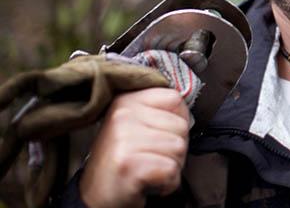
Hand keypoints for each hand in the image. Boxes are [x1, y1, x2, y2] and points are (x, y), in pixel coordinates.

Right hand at [79, 87, 189, 207]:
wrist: (95, 198)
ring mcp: (124, 139)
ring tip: (149, 170)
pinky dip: (167, 183)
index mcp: (126, 101)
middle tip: (152, 159)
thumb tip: (188, 112)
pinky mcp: (128, 165)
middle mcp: (122, 115)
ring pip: (179, 148)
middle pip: (181, 125)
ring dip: (172, 166)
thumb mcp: (135, 126)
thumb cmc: (123, 162)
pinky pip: (171, 170)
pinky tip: (148, 182)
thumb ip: (160, 112)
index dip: (178, 120)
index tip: (162, 135)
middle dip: (175, 148)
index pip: (174, 98)